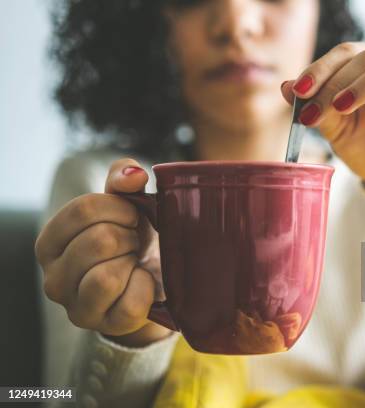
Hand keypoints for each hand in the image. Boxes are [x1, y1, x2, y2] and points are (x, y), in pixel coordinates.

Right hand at [35, 158, 171, 346]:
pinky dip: (146, 288)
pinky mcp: (105, 326)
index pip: (82, 210)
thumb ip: (123, 179)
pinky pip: (130, 303)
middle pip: (99, 241)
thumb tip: (133, 175)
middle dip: (130, 237)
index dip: (120, 208)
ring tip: (135, 262)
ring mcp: (76, 307)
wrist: (154, 281)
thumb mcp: (127, 203)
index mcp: (50, 242)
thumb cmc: (134, 238)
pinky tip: (143, 283)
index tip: (132, 217)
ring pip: (107, 277)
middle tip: (135, 244)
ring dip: (133, 263)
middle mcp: (53, 278)